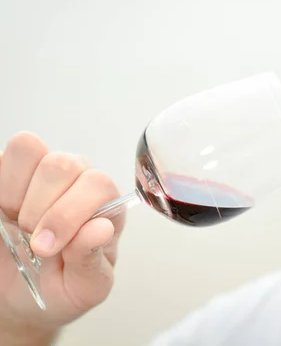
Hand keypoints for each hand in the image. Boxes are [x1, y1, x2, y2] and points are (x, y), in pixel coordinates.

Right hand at [0, 132, 125, 333]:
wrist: (23, 296)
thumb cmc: (62, 288)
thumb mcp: (84, 288)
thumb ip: (92, 260)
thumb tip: (99, 229)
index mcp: (106, 204)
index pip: (97, 184)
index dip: (68, 214)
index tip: (46, 249)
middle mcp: (78, 180)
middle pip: (62, 164)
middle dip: (40, 207)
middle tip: (31, 240)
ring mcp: (42, 172)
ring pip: (29, 148)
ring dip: (15, 193)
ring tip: (16, 223)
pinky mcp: (9, 172)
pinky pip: (2, 155)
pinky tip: (2, 212)